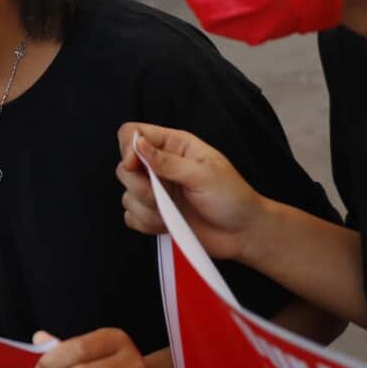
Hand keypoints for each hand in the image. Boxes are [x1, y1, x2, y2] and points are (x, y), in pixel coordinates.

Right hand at [116, 123, 267, 261]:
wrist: (242, 234)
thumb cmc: (232, 197)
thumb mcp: (204, 174)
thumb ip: (167, 161)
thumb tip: (137, 144)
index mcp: (173, 146)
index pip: (133, 134)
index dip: (127, 148)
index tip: (134, 166)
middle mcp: (159, 166)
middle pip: (124, 168)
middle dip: (139, 187)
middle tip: (162, 197)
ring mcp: (156, 192)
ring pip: (127, 195)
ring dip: (146, 209)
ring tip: (172, 214)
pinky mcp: (153, 215)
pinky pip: (131, 217)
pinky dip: (146, 223)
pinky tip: (167, 224)